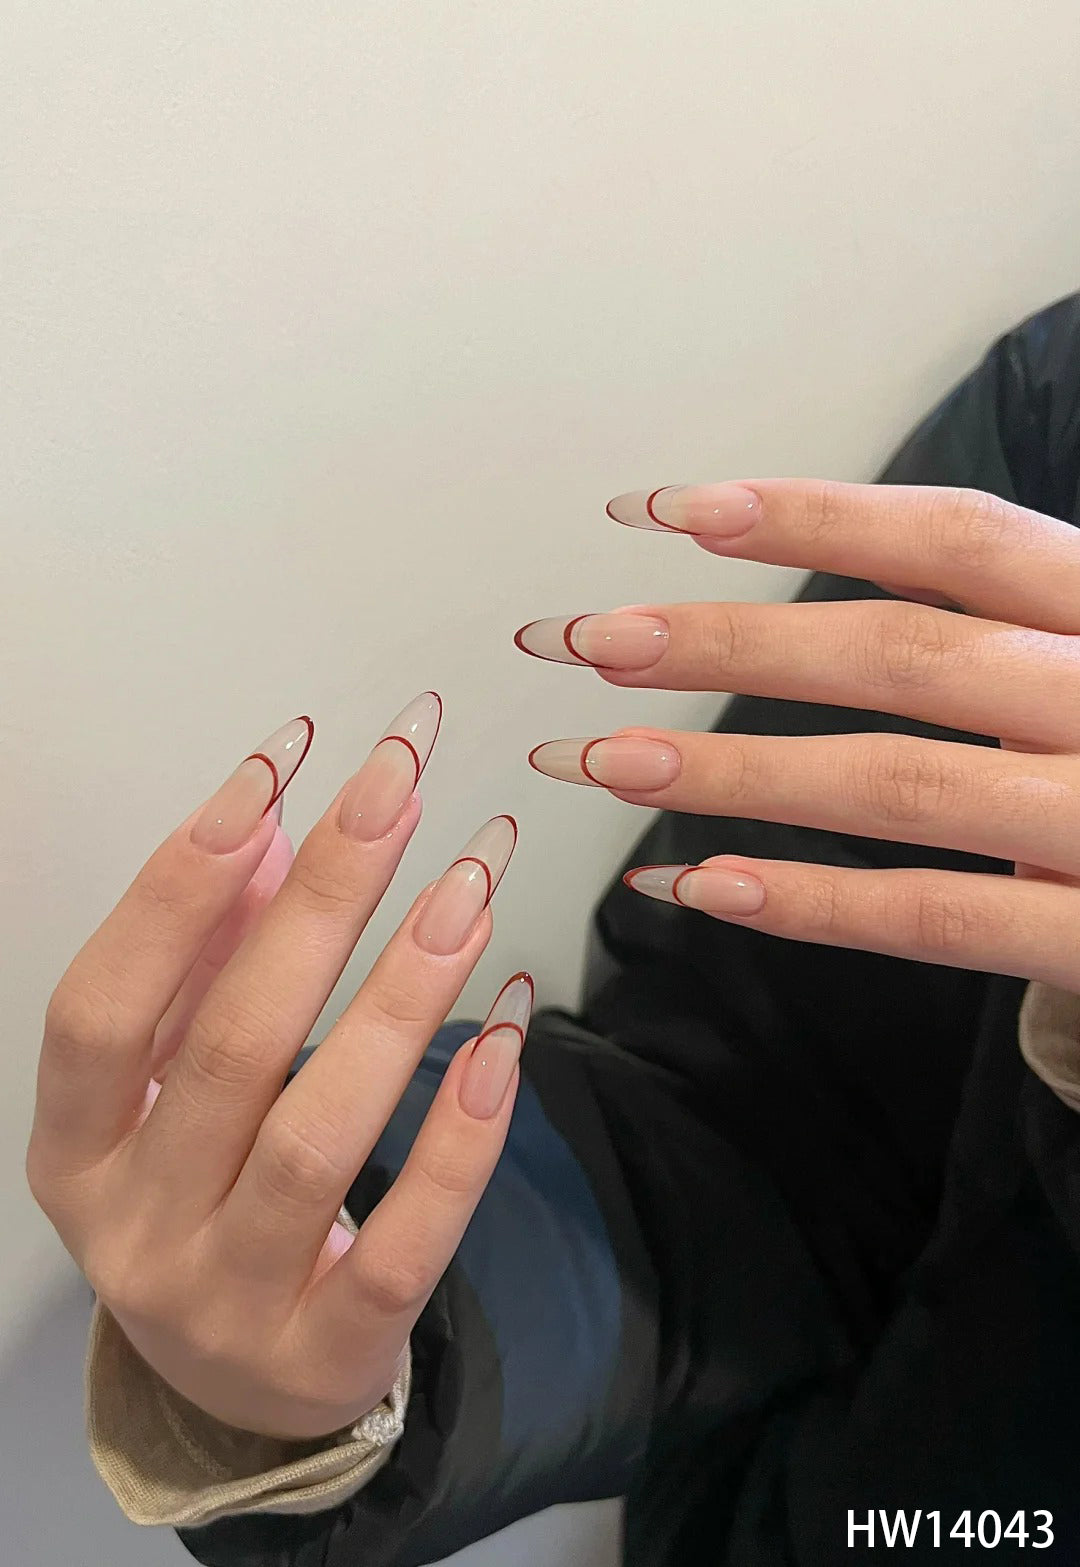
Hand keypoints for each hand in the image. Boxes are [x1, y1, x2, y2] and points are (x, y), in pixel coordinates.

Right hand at [27, 693, 529, 1439]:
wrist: (240, 1384)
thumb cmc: (204, 1194)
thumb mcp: (173, 1088)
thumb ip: (208, 962)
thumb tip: (276, 829)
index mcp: (74, 1149)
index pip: (102, 1006)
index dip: (178, 885)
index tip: (272, 771)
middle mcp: (134, 1228)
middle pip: (231, 1048)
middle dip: (323, 900)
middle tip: (400, 787)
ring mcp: (228, 1300)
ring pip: (318, 1137)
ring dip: (400, 996)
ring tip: (470, 885)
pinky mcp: (330, 1348)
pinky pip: (406, 1238)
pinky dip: (460, 1134)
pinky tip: (506, 1030)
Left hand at [520, 480, 1079, 988]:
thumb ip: (1011, 624)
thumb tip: (810, 586)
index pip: (958, 536)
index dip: (807, 515)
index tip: (664, 511)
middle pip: (900, 651)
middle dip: (727, 641)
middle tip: (585, 639)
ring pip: (897, 784)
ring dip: (732, 767)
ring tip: (600, 758)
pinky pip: (936, 920)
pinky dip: (809, 903)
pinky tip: (696, 886)